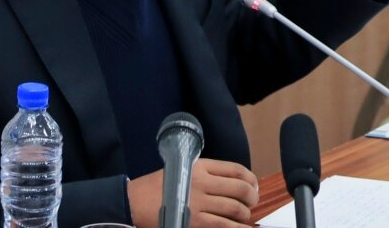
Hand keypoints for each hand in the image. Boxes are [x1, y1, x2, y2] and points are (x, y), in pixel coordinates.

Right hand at [127, 158, 259, 227]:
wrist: (135, 203)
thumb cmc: (158, 187)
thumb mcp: (183, 170)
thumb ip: (206, 174)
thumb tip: (233, 185)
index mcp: (200, 167)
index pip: (236, 169)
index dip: (251, 180)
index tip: (253, 187)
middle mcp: (202, 182)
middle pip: (241, 189)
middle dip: (252, 198)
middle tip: (251, 204)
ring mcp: (199, 203)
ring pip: (237, 209)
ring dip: (245, 215)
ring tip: (243, 218)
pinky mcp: (196, 223)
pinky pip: (226, 226)